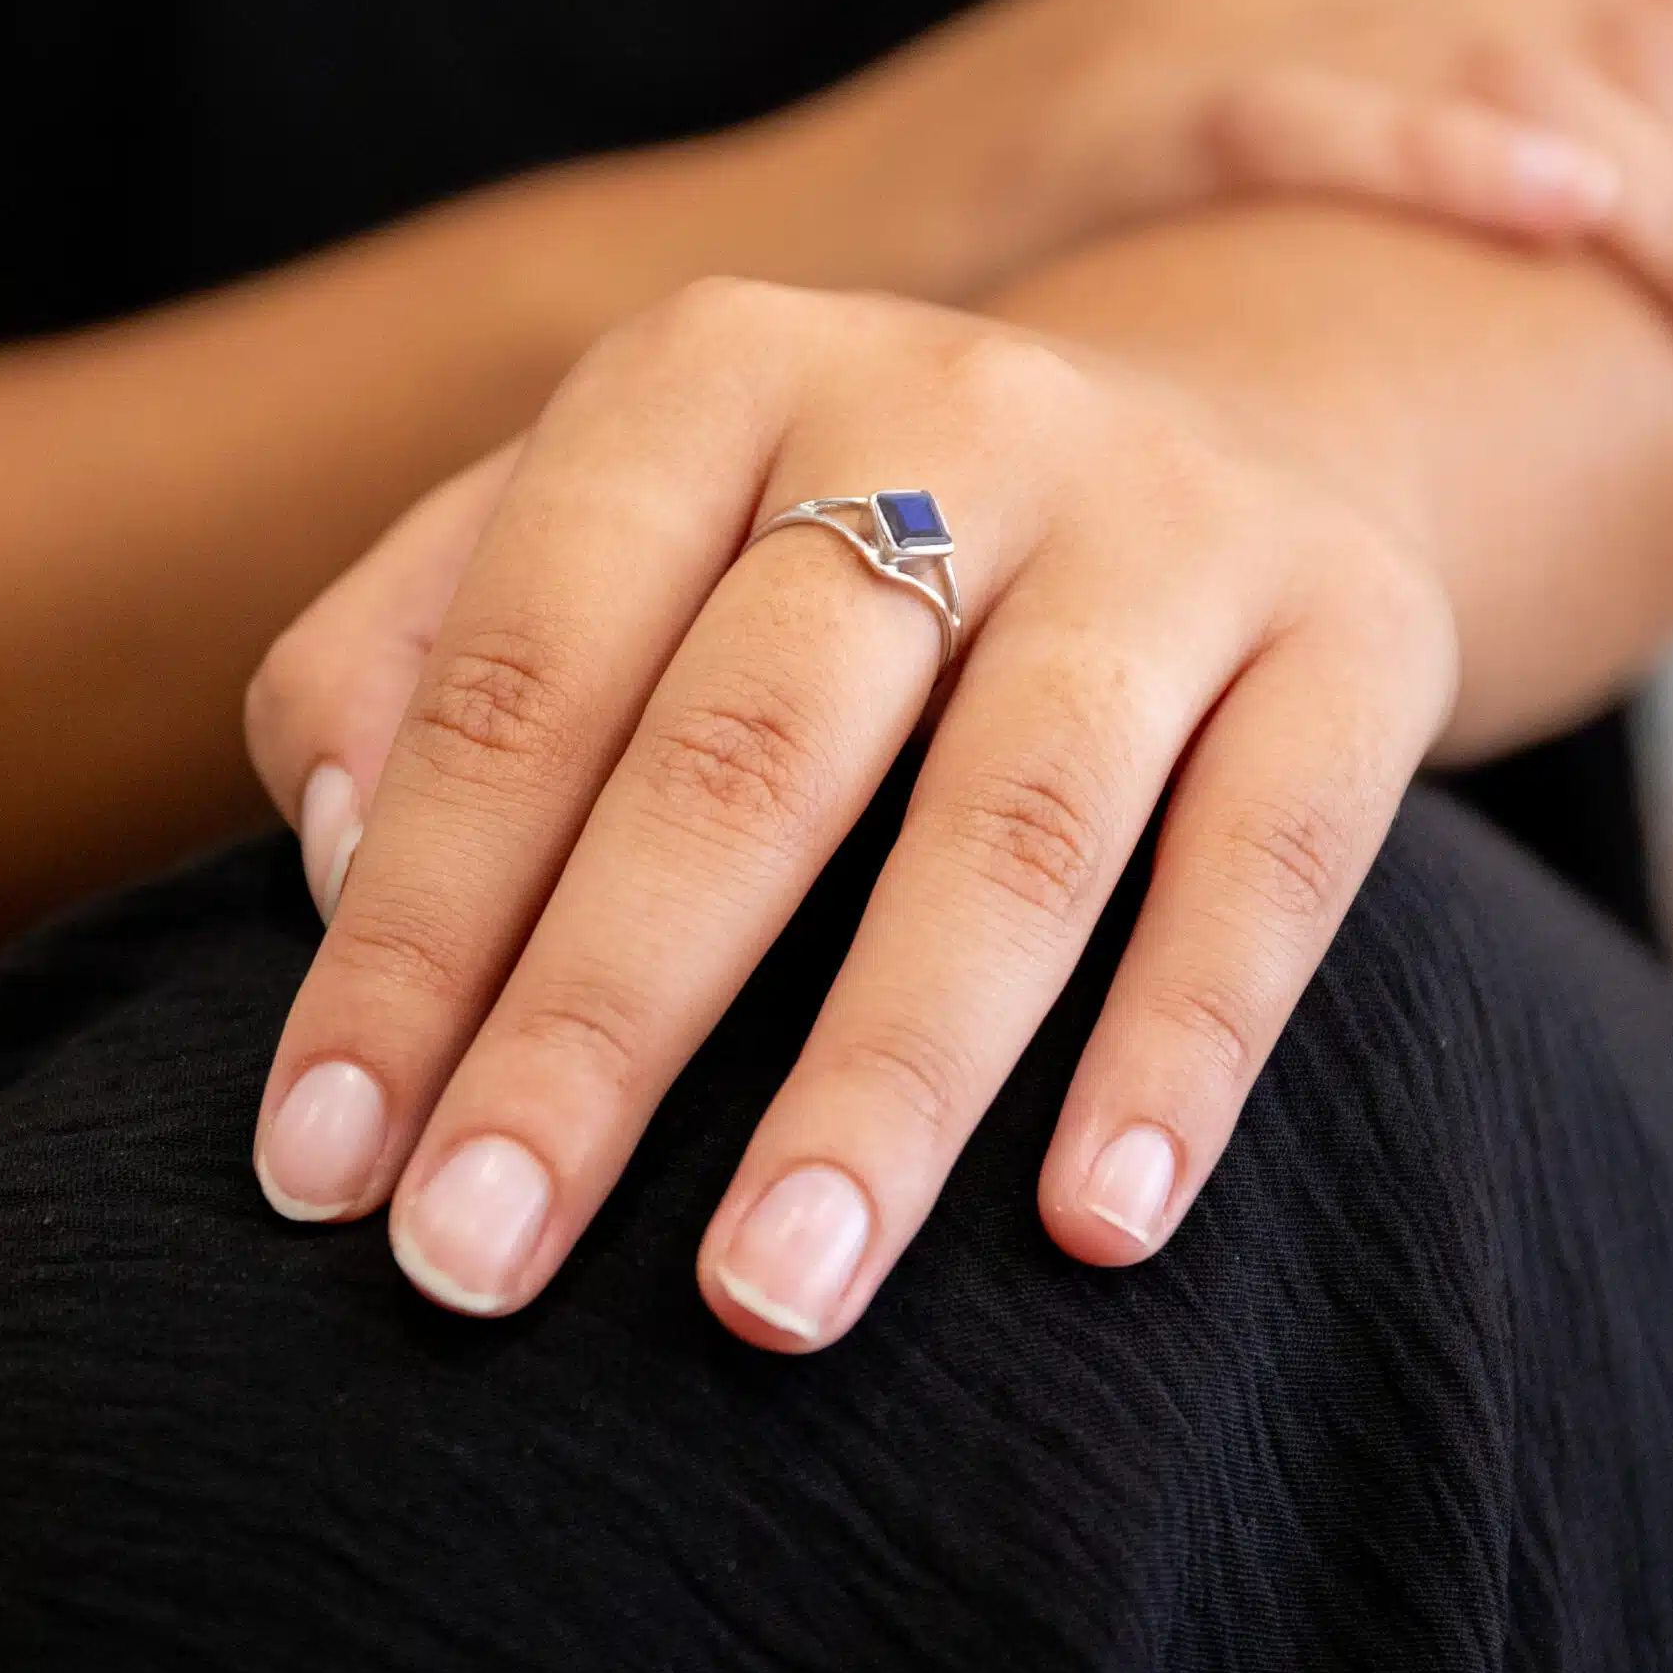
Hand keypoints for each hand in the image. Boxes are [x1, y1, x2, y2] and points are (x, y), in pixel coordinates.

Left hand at [244, 279, 1457, 1349]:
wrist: (1221, 424)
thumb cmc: (840, 532)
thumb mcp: (613, 518)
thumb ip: (418, 647)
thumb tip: (327, 857)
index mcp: (711, 375)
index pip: (527, 670)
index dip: (413, 922)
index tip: (319, 1166)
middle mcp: (941, 411)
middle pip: (747, 745)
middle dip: (597, 1023)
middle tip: (472, 1265)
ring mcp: (1163, 517)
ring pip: (1013, 821)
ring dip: (883, 1076)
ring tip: (768, 1297)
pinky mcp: (1353, 632)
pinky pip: (1270, 858)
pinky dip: (1184, 1042)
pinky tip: (1094, 1226)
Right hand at [764, 0, 1672, 418]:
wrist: (776, 271)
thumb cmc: (1028, 237)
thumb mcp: (1268, 105)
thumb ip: (1470, 22)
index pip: (1633, 13)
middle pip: (1600, 39)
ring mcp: (1190, 2)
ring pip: (1493, 69)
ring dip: (1667, 208)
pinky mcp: (1096, 97)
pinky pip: (1300, 107)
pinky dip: (1437, 153)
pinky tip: (1565, 218)